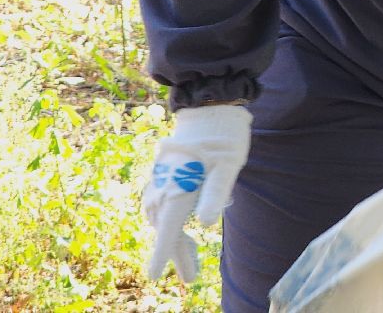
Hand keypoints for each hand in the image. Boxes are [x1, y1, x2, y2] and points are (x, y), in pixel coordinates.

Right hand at [142, 104, 252, 281]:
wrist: (210, 105)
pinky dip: (167, 219)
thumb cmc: (223, 135)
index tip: (153, 277)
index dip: (162, 253)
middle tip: (190, 277)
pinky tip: (176, 226)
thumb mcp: (228, 165)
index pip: (168, 226)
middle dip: (174, 251)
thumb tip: (205, 224)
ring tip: (187, 256)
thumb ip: (215, 193)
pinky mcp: (165, 172)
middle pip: (164, 225)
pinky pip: (160, 202)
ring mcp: (162, 178)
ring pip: (160, 215)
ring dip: (170, 236)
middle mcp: (165, 184)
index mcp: (180, 185)